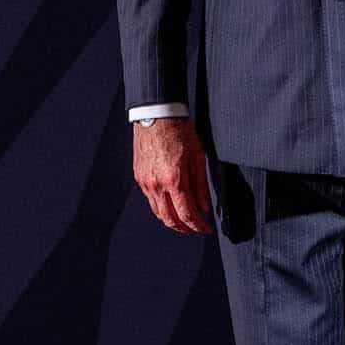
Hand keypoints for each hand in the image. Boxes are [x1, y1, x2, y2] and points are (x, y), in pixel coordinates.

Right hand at [133, 117, 211, 233]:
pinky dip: (161, 209)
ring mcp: (145, 182)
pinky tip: (170, 207)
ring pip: (158, 213)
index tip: (206, 228)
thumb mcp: (198, 156)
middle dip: (185, 229)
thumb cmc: (178, 131)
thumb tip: (204, 207)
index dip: (198, 226)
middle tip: (196, 229)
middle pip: (170, 219)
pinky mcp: (139, 177)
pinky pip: (150, 201)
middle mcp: (156, 184)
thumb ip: (200, 185)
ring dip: (172, 221)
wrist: (156, 115)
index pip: (187, 214)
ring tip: (184, 222)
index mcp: (174, 179)